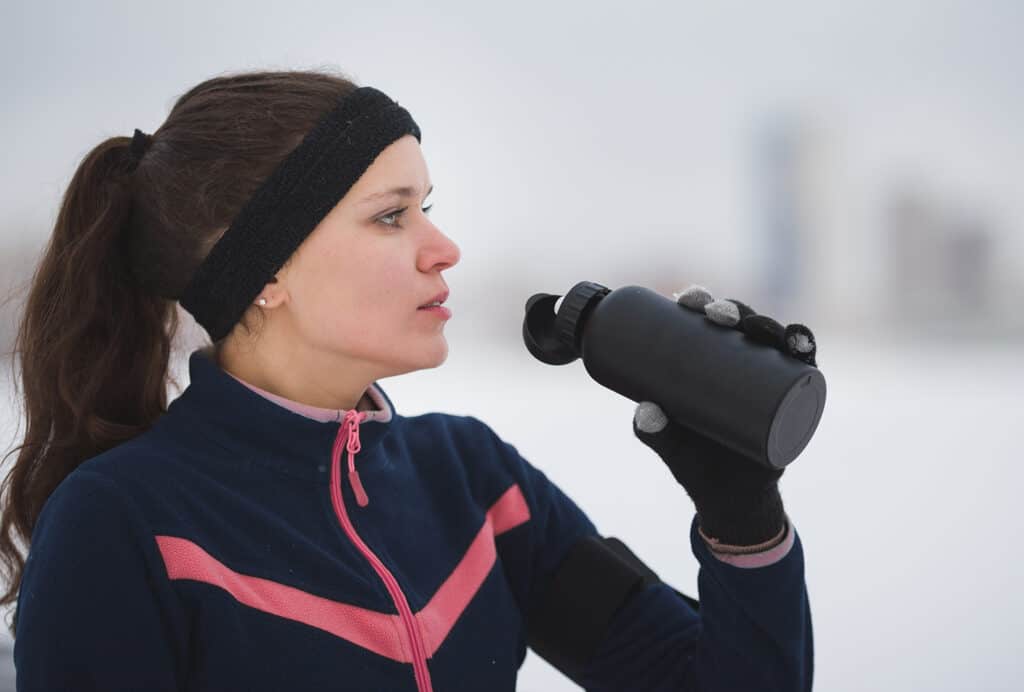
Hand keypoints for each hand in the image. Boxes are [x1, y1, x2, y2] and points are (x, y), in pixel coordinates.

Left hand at [632, 285, 818, 546]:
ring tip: (757, 328)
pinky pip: (805, 368)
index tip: (685, 300)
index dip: (698, 301)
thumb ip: (655, 431)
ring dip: (769, 323)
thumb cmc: (695, 462)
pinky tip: (800, 343)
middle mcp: (741, 363)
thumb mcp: (671, 446)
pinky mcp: (795, 398)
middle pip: (740, 322)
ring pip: (773, 338)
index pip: (703, 321)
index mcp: (706, 361)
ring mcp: (770, 378)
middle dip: (732, 308)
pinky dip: (806, 349)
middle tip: (717, 314)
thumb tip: (646, 410)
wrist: (731, 500)